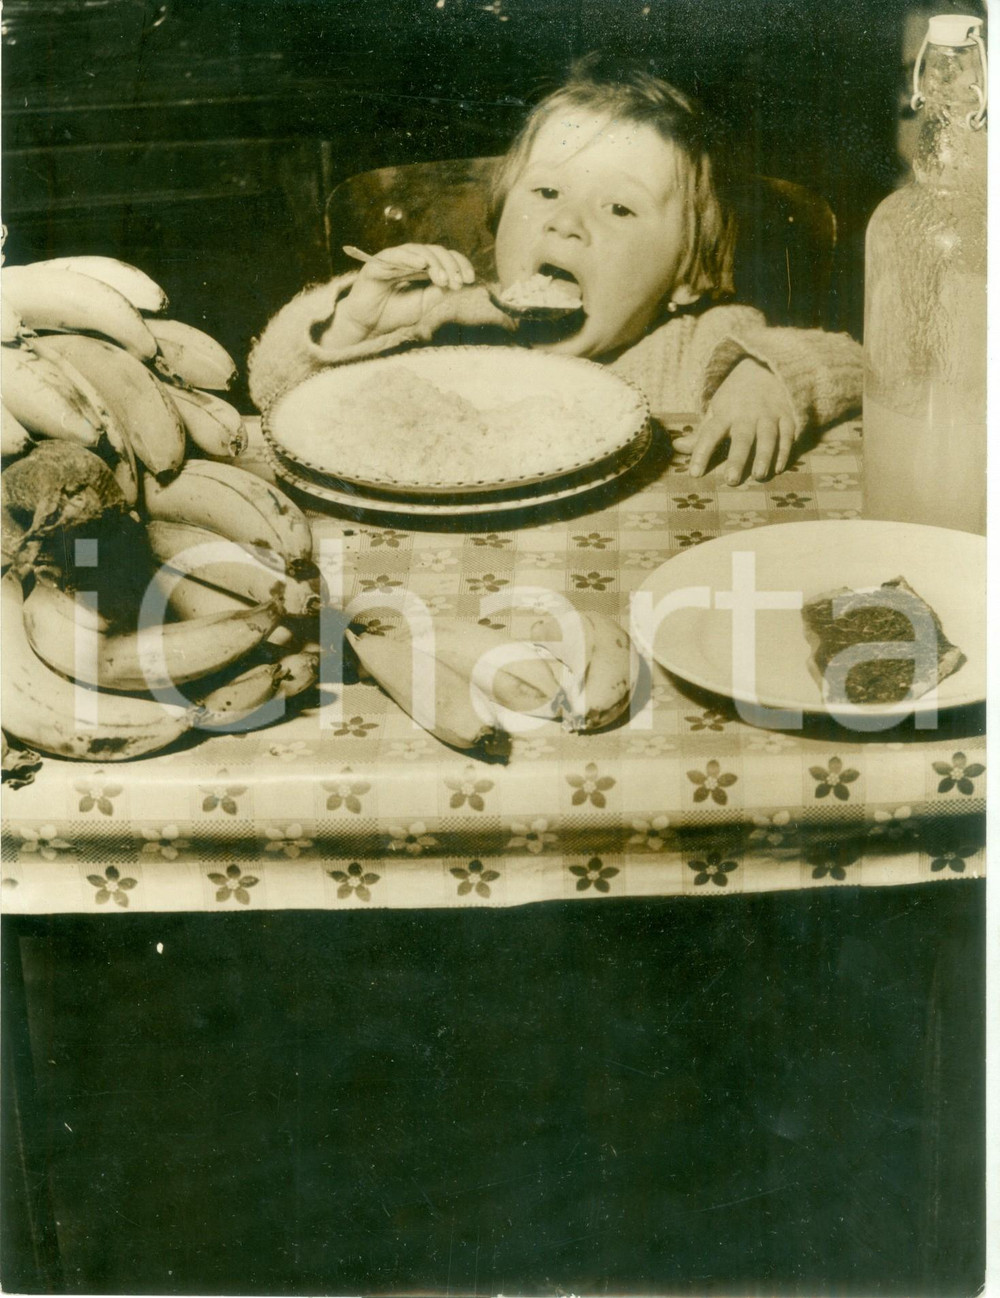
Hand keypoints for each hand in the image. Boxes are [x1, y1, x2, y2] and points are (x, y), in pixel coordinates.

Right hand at [331, 244, 509, 345]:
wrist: (369, 325)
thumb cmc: (396, 313)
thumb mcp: (425, 304)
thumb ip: (440, 291)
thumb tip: (460, 281)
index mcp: (423, 267)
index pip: (445, 258)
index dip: (459, 264)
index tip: (470, 279)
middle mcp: (410, 259)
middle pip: (435, 251)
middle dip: (450, 265)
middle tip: (457, 282)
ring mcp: (394, 259)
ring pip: (419, 250)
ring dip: (434, 263)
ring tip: (442, 279)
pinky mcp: (377, 263)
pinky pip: (395, 255)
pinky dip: (409, 258)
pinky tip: (422, 264)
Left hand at [673, 359, 796, 483]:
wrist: (765, 367)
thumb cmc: (736, 398)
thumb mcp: (716, 410)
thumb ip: (700, 433)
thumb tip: (677, 447)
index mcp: (725, 413)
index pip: (710, 433)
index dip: (701, 452)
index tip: (694, 474)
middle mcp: (747, 414)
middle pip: (742, 438)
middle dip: (737, 459)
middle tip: (731, 481)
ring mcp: (769, 415)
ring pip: (768, 436)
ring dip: (764, 456)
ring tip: (759, 476)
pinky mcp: (788, 416)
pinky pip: (788, 434)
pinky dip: (785, 451)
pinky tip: (779, 468)